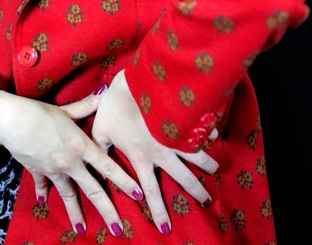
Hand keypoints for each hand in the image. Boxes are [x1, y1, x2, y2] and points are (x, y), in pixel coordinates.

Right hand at [0, 83, 142, 236]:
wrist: (11, 121)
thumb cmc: (39, 111)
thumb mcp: (65, 110)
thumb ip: (86, 106)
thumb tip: (104, 92)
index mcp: (81, 146)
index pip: (108, 167)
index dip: (124, 181)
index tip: (138, 195)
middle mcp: (70, 162)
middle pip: (93, 190)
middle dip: (107, 210)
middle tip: (119, 229)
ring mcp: (54, 170)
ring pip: (69, 195)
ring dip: (76, 213)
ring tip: (82, 229)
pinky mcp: (38, 172)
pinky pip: (43, 186)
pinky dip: (44, 194)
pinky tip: (45, 203)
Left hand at [91, 71, 218, 235]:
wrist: (136, 82)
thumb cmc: (115, 105)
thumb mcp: (100, 129)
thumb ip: (100, 149)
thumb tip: (95, 164)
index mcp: (141, 157)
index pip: (150, 191)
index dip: (158, 211)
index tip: (165, 228)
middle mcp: (162, 151)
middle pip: (183, 177)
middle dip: (196, 191)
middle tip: (206, 201)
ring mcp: (175, 135)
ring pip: (197, 155)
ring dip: (207, 164)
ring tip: (216, 170)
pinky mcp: (183, 118)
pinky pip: (200, 129)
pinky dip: (208, 134)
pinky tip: (214, 137)